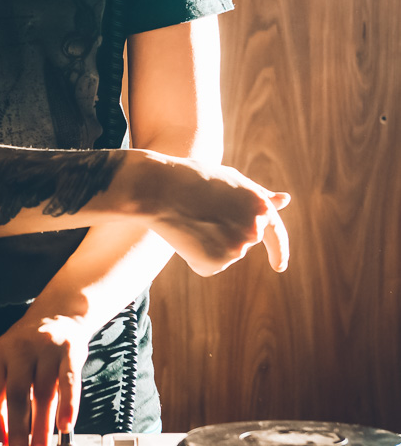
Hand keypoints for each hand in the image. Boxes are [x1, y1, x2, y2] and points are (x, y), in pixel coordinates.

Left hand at [0, 313, 89, 445]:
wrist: (60, 313)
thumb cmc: (30, 348)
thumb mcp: (8, 364)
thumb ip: (3, 398)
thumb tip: (4, 439)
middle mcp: (19, 349)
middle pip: (16, 394)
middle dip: (18, 431)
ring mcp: (46, 348)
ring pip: (43, 393)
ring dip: (42, 428)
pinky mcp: (70, 351)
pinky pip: (69, 382)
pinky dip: (68, 406)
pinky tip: (65, 426)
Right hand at [144, 156, 290, 276]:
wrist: (159, 189)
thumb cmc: (194, 178)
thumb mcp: (232, 180)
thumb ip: (259, 196)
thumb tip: (285, 201)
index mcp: (262, 208)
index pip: (277, 236)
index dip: (279, 253)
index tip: (279, 267)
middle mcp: (254, 231)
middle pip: (241, 242)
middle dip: (223, 232)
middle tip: (200, 213)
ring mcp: (236, 250)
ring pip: (223, 255)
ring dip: (207, 243)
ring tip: (190, 219)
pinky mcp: (215, 265)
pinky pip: (207, 266)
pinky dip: (195, 256)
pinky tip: (184, 235)